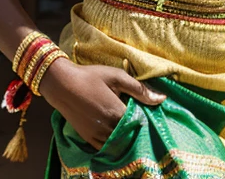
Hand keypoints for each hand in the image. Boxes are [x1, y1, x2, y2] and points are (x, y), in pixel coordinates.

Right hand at [38, 59, 165, 149]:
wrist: (62, 84)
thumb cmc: (91, 76)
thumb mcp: (116, 76)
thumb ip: (139, 89)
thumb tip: (162, 98)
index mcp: (116, 112)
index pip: (140, 122)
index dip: (147, 117)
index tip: (150, 110)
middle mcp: (108, 128)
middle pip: (131, 135)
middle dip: (138, 128)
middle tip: (141, 117)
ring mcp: (97, 135)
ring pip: (120, 144)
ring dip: (127, 136)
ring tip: (130, 124)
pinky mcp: (89, 139)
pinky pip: (107, 148)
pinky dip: (115, 143)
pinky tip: (118, 132)